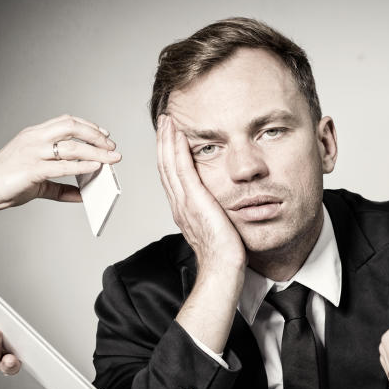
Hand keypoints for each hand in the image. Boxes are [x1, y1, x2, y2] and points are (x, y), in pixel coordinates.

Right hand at [0, 114, 121, 210]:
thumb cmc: (4, 182)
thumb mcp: (38, 182)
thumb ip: (61, 188)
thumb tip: (83, 195)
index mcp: (34, 135)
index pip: (66, 122)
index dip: (88, 126)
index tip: (104, 135)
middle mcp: (34, 139)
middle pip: (72, 127)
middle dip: (96, 136)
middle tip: (112, 148)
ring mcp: (32, 153)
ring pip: (71, 146)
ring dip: (96, 152)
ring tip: (111, 159)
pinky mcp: (31, 170)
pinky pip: (61, 165)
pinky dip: (82, 166)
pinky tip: (95, 168)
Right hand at [156, 115, 245, 273]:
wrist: (222, 268)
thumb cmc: (224, 253)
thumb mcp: (217, 225)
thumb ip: (214, 211)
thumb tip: (221, 204)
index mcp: (183, 209)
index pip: (171, 176)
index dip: (168, 154)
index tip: (170, 136)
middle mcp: (179, 204)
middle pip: (165, 166)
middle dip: (164, 141)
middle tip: (165, 120)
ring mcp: (184, 202)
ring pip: (169, 164)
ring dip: (167, 140)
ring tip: (168, 121)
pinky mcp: (194, 201)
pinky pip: (182, 170)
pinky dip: (178, 150)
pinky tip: (179, 135)